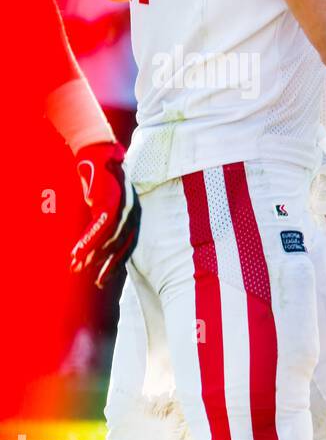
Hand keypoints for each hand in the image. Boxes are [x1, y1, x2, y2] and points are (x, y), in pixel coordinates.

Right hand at [71, 141, 140, 288]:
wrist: (98, 157)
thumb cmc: (101, 184)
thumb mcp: (107, 207)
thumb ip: (107, 226)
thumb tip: (95, 248)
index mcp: (135, 217)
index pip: (129, 247)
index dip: (116, 265)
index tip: (102, 279)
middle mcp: (134, 214)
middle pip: (121, 247)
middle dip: (106, 265)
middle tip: (94, 282)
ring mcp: (124, 208)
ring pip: (109, 240)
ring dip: (92, 255)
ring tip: (76, 267)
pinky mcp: (110, 202)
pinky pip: (100, 228)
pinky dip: (88, 242)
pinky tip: (76, 253)